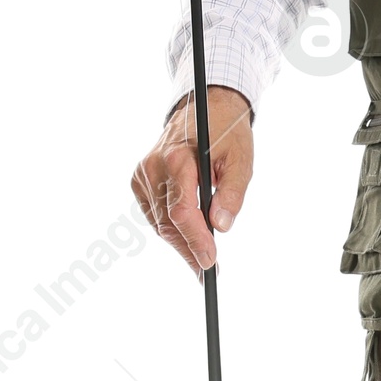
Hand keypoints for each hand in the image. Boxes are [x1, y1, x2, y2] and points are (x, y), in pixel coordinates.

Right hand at [131, 85, 253, 275]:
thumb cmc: (226, 133)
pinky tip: (188, 239)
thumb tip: (222, 226)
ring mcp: (143, 174)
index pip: (182, 211)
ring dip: (180, 244)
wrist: (203, 109)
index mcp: (177, 158)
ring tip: (201, 262)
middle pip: (168, 222)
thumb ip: (232, 194)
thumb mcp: (241, 161)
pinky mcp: (140, 180)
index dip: (196, 240)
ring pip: (159, 223)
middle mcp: (153, 166)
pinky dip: (171, 229)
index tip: (210, 262)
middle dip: (189, 250)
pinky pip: (154, 215)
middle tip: (208, 272)